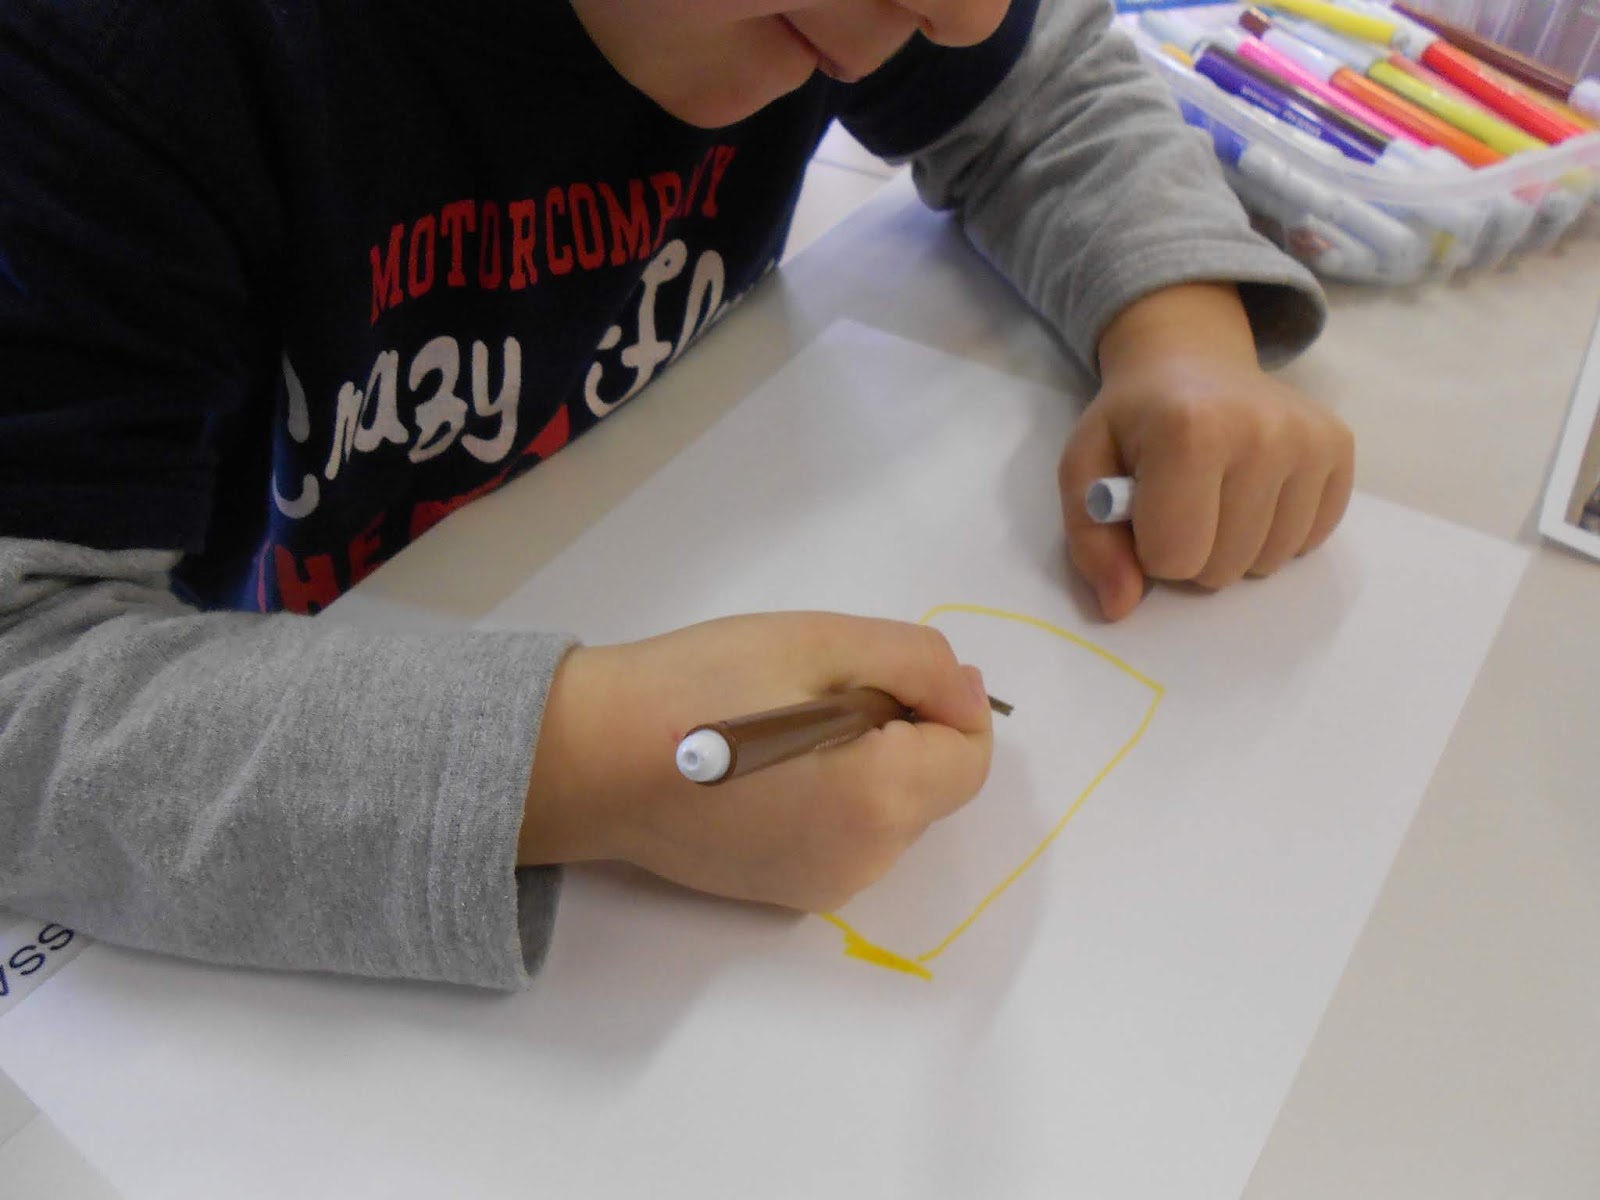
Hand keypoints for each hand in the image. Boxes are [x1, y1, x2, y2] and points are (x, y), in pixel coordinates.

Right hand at [519, 612, 993, 911]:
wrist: (588, 756)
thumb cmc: (700, 685)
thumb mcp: (821, 641)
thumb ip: (919, 663)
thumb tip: (971, 696)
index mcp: (881, 801)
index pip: (972, 754)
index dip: (940, 699)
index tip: (871, 670)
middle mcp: (865, 863)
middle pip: (932, 786)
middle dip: (897, 731)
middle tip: (809, 692)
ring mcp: (823, 888)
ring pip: (889, 811)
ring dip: (863, 762)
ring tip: (777, 728)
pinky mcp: (785, 895)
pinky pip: (845, 836)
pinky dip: (829, 797)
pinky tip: (761, 768)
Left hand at [1060, 283, 1353, 619]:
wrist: (1191, 360)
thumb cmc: (1133, 421)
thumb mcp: (1083, 470)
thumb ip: (1090, 543)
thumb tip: (1122, 608)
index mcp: (1190, 432)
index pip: (1173, 558)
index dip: (1148, 550)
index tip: (1145, 511)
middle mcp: (1262, 433)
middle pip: (1222, 568)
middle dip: (1191, 553)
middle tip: (1180, 503)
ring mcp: (1309, 441)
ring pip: (1268, 562)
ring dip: (1233, 548)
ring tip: (1215, 497)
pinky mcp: (1339, 448)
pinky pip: (1308, 541)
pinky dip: (1274, 534)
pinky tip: (1253, 492)